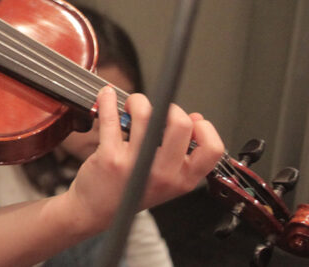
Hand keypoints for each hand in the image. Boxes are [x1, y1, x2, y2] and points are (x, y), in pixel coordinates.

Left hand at [65, 86, 223, 230]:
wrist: (96, 211)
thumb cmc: (131, 192)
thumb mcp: (167, 180)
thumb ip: (182, 152)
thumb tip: (195, 119)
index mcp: (183, 180)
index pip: (212, 149)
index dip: (205, 128)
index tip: (191, 120)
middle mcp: (163, 174)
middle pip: (181, 125)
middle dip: (170, 107)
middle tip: (158, 109)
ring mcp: (136, 165)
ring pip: (146, 115)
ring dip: (138, 101)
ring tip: (132, 105)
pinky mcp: (110, 157)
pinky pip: (111, 118)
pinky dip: (107, 100)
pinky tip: (106, 96)